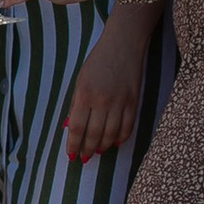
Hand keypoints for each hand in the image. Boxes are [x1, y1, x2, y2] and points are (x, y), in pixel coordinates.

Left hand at [62, 42, 143, 161]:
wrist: (122, 45)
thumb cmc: (97, 62)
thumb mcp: (80, 81)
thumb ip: (76, 104)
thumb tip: (70, 127)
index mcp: (84, 95)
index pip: (77, 128)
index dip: (73, 145)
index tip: (71, 156)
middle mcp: (101, 101)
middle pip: (94, 135)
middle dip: (88, 150)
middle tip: (84, 158)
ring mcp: (119, 102)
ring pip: (111, 134)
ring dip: (103, 146)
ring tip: (98, 151)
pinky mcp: (133, 102)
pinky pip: (127, 127)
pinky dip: (121, 138)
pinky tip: (115, 143)